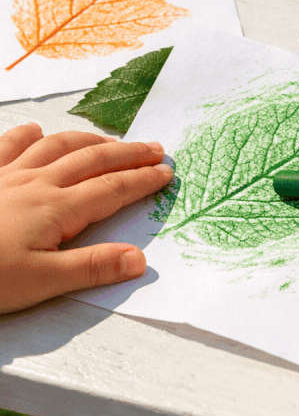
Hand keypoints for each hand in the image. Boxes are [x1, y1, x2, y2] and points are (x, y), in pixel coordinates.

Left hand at [0, 123, 172, 313]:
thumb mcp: (41, 283)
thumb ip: (92, 268)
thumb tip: (139, 259)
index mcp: (57, 209)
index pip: (112, 189)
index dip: (142, 180)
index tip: (166, 173)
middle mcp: (37, 183)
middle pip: (92, 160)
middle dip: (128, 154)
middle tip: (155, 149)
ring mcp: (8, 175)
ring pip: (57, 146)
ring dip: (88, 140)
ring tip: (110, 141)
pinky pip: (8, 146)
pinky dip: (27, 136)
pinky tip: (36, 131)